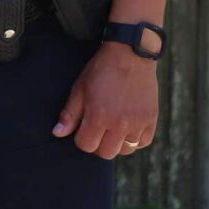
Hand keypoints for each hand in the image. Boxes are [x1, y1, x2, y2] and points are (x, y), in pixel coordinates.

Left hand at [53, 41, 158, 158]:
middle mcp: (120, 125)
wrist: (130, 55)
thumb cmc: (101, 70)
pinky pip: (143, 143)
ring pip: (126, 150)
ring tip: (112, 128)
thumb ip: (69, 114)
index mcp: (99, 117)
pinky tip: (127, 128)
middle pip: (106, 153)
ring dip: (116, 143)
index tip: (82, 128)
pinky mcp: (151, 120)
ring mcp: (138, 124)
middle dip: (98, 144)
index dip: (81, 139)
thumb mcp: (79, 89)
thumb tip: (57, 133)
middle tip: (97, 129)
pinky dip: (135, 140)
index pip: (86, 146)